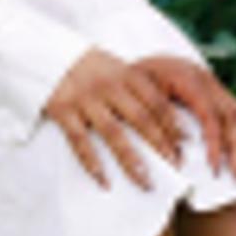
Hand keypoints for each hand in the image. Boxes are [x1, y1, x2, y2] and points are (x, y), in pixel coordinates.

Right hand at [42, 51, 235, 191]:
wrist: (49, 54)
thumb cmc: (93, 68)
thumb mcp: (119, 69)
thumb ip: (140, 90)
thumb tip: (173, 121)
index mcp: (126, 75)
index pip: (155, 100)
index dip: (172, 121)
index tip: (186, 142)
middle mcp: (108, 86)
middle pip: (140, 118)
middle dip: (160, 144)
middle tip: (175, 166)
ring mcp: (85, 99)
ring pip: (113, 133)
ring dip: (131, 159)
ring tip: (145, 181)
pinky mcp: (63, 111)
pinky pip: (79, 141)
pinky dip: (92, 163)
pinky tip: (104, 181)